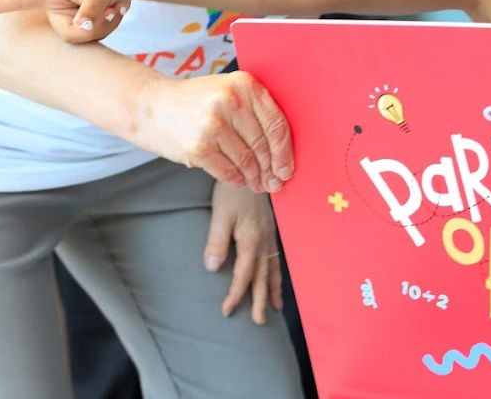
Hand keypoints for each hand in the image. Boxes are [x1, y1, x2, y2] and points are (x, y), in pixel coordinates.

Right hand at [0, 0, 133, 42]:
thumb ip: (90, 8)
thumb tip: (81, 26)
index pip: (19, 1)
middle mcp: (54, 10)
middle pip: (69, 35)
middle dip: (95, 25)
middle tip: (109, 8)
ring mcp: (67, 21)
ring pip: (84, 39)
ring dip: (105, 24)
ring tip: (110, 6)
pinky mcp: (79, 30)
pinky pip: (95, 39)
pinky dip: (110, 26)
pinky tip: (112, 11)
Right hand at [131, 71, 293, 192]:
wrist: (150, 106)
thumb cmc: (195, 102)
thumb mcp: (229, 92)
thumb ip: (254, 112)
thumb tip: (282, 152)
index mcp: (245, 84)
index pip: (276, 123)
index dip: (285, 151)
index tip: (287, 167)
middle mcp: (230, 101)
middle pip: (263, 144)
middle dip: (271, 168)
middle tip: (275, 182)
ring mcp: (213, 124)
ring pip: (247, 160)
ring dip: (255, 177)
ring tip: (259, 184)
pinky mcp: (198, 146)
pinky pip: (228, 171)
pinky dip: (237, 180)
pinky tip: (241, 181)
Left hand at [205, 181, 283, 324]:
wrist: (254, 168)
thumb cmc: (234, 190)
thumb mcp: (221, 214)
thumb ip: (217, 241)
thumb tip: (212, 267)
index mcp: (251, 240)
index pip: (243, 275)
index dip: (235, 294)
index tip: (226, 310)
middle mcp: (263, 242)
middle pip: (262, 277)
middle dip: (259, 300)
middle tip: (259, 321)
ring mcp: (269, 236)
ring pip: (273, 269)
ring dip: (272, 289)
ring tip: (274, 307)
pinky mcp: (270, 230)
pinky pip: (276, 257)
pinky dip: (277, 272)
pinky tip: (276, 277)